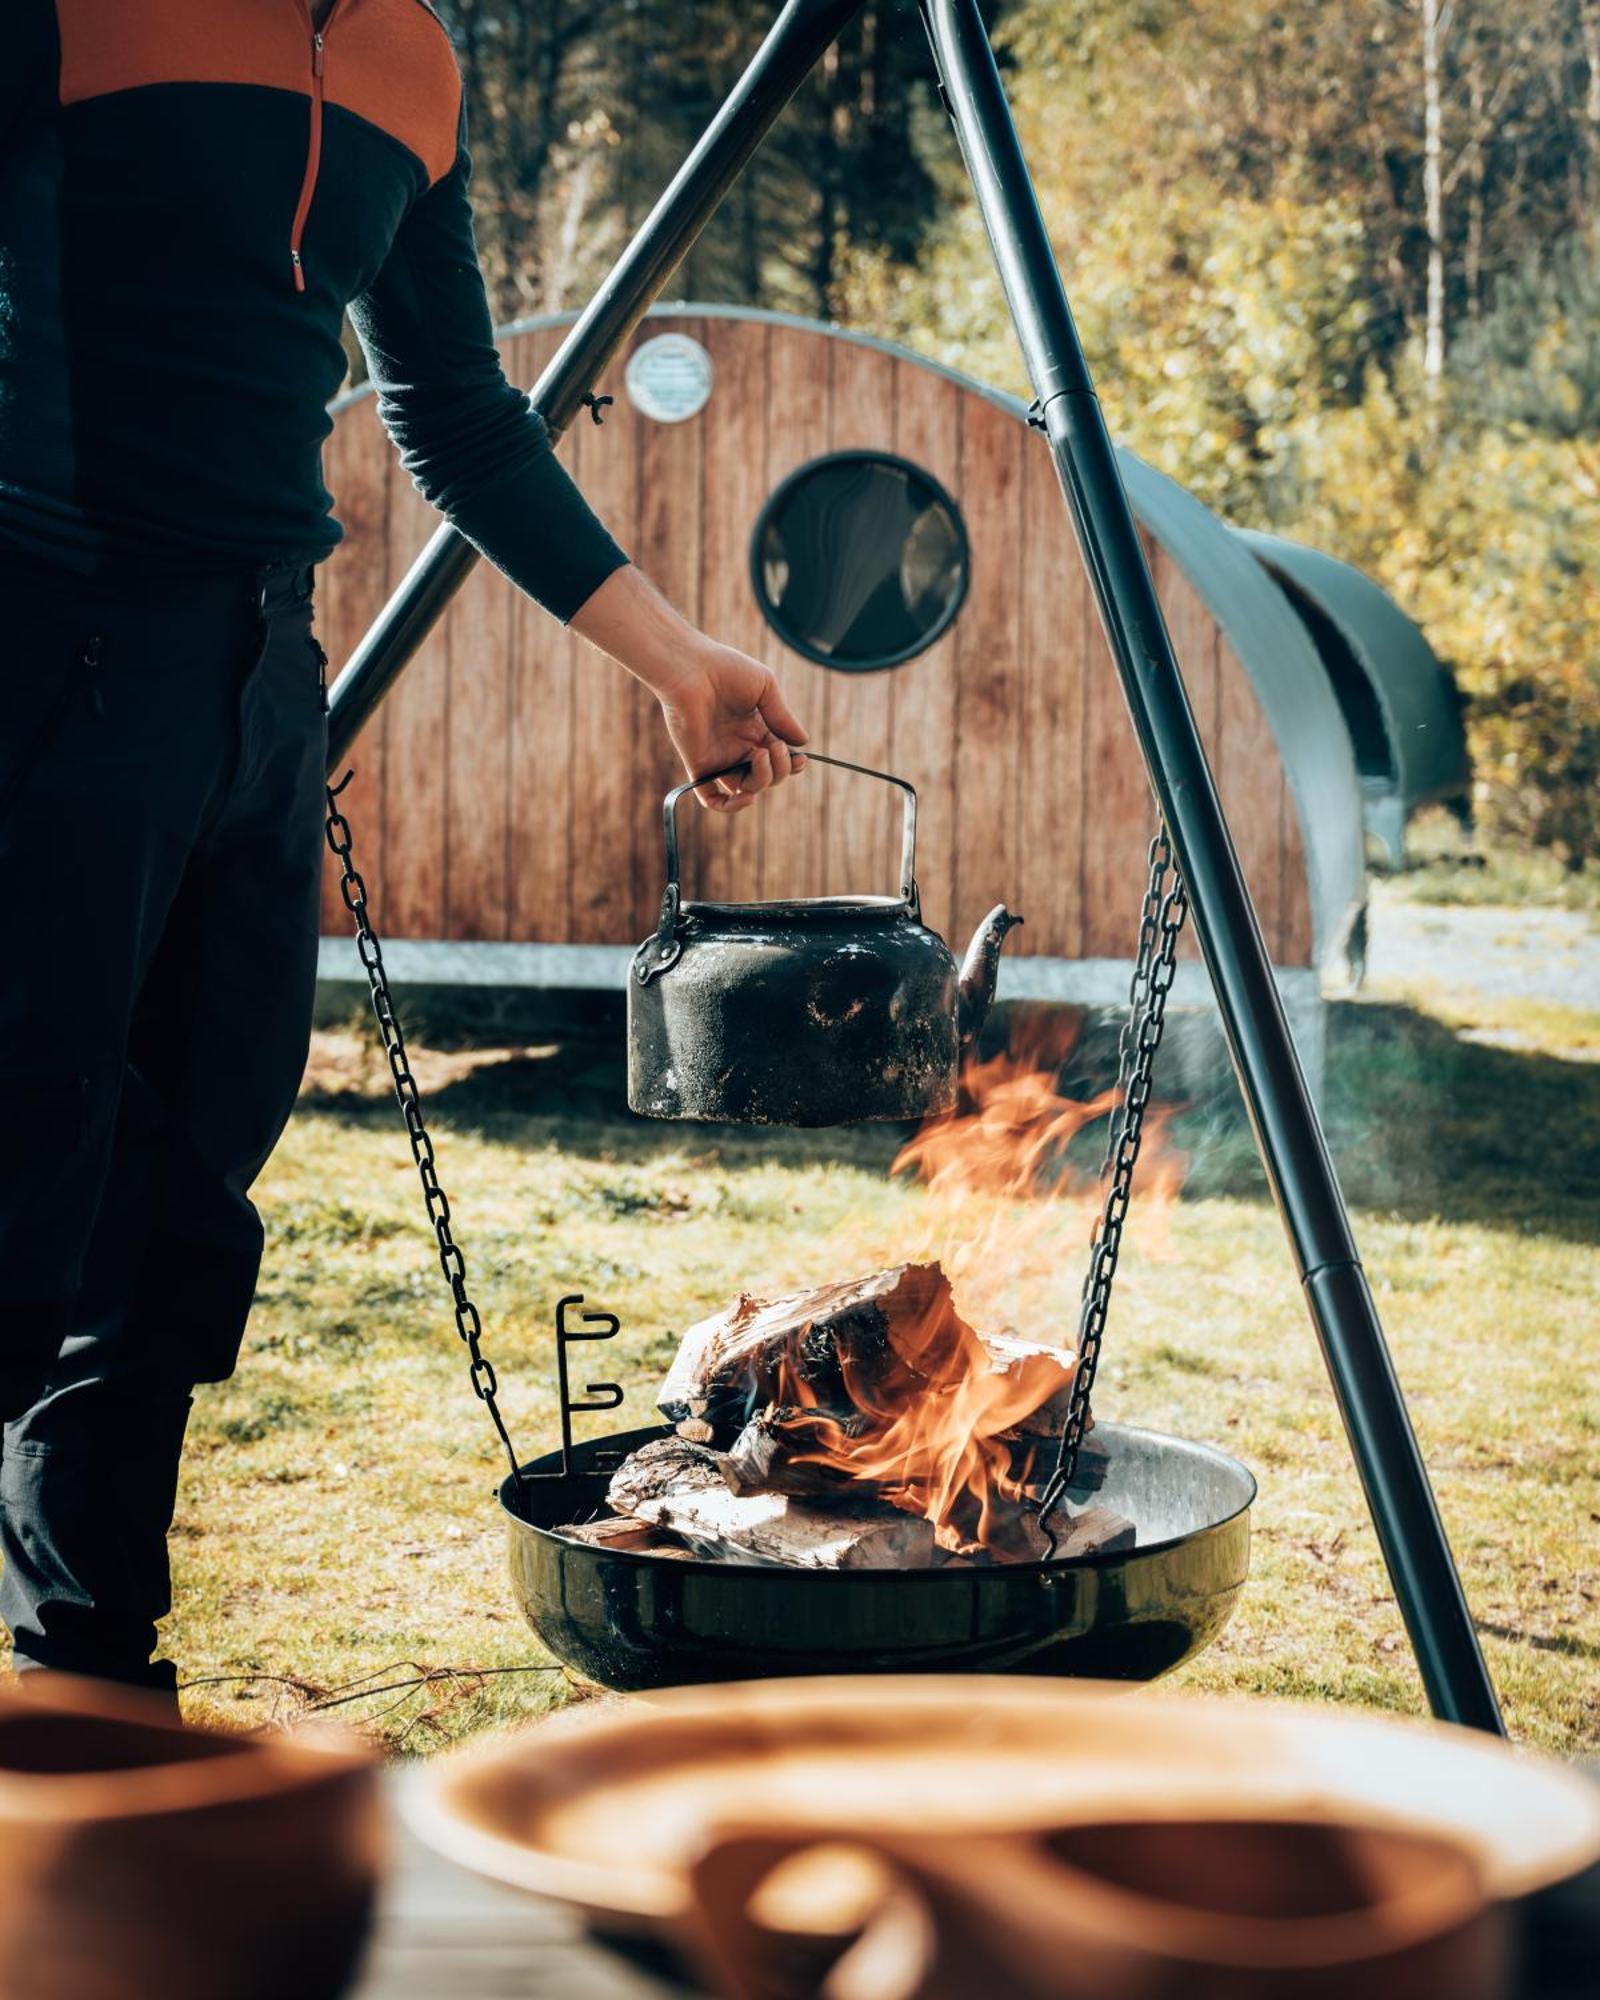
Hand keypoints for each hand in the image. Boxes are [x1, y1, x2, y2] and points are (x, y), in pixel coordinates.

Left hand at [653, 641, 808, 812]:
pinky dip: (730, 806)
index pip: (778, 758)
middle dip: (781, 769)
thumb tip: (803, 743)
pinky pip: (712, 798)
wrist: (691, 668)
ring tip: (761, 755)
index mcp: (754, 729)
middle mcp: (737, 746)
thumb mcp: (766, 688)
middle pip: (767, 776)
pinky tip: (747, 796)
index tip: (800, 758)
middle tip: (776, 748)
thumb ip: (783, 718)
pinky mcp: (700, 765)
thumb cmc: (726, 669)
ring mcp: (719, 757)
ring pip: (748, 788)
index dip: (791, 764)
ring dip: (763, 779)